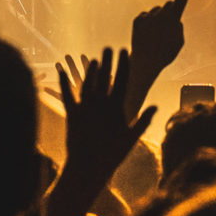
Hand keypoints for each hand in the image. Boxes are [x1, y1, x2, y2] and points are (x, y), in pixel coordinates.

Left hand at [56, 48, 156, 186]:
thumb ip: (143, 120)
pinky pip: (66, 94)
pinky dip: (63, 82)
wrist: (87, 168)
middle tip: (109, 48)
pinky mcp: (71, 114)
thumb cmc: (112, 156)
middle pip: (104, 77)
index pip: (122, 80)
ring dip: (90, 70)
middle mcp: (100, 104)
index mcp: (115, 108)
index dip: (124, 64)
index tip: (125, 51)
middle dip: (107, 61)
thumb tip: (155, 106)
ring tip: (95, 60)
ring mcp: (85, 107)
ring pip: (87, 83)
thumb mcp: (131, 139)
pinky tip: (60, 71)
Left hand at [125, 0, 192, 104]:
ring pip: (156, 11)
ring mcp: (148, 16)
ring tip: (156, 35)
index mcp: (173, 20)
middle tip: (168, 26)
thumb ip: (178, 27)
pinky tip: (147, 34)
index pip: (180, 2)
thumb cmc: (165, 54)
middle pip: (168, 5)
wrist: (144, 62)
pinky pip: (146, 15)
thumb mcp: (179, 42)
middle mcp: (160, 15)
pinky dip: (148, 22)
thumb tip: (174, 20)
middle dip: (170, 11)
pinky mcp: (138, 20)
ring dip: (158, 18)